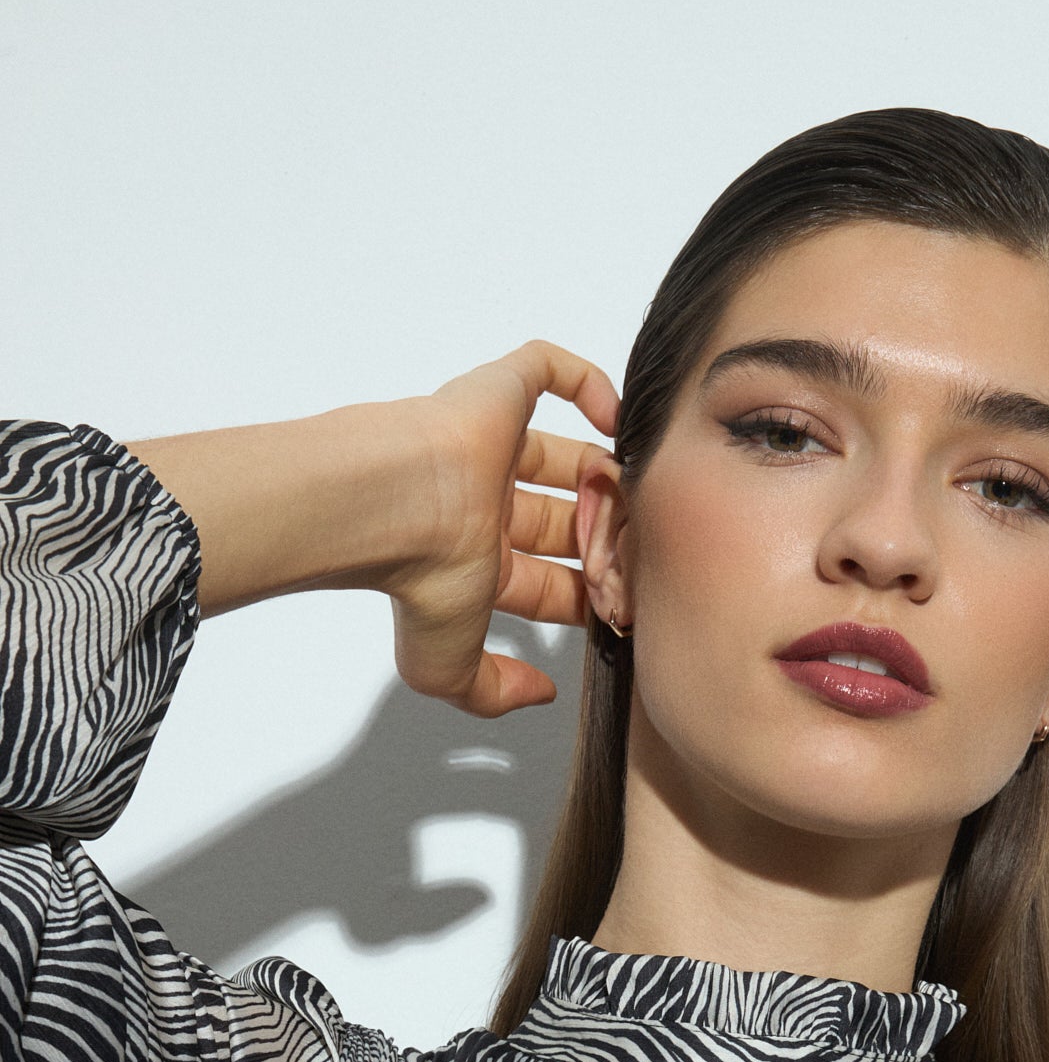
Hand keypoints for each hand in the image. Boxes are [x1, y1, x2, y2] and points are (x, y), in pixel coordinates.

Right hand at [387, 341, 618, 718]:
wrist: (396, 506)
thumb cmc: (417, 578)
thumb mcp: (448, 668)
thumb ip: (492, 692)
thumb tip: (539, 692)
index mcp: (472, 561)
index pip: (545, 578)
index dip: (586, 590)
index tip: (622, 601)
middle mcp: (480, 504)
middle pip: (560, 520)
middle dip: (601, 538)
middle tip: (638, 548)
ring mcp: (487, 447)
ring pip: (562, 455)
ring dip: (603, 474)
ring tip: (636, 491)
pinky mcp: (494, 394)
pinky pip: (546, 369)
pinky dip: (587, 385)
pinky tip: (615, 417)